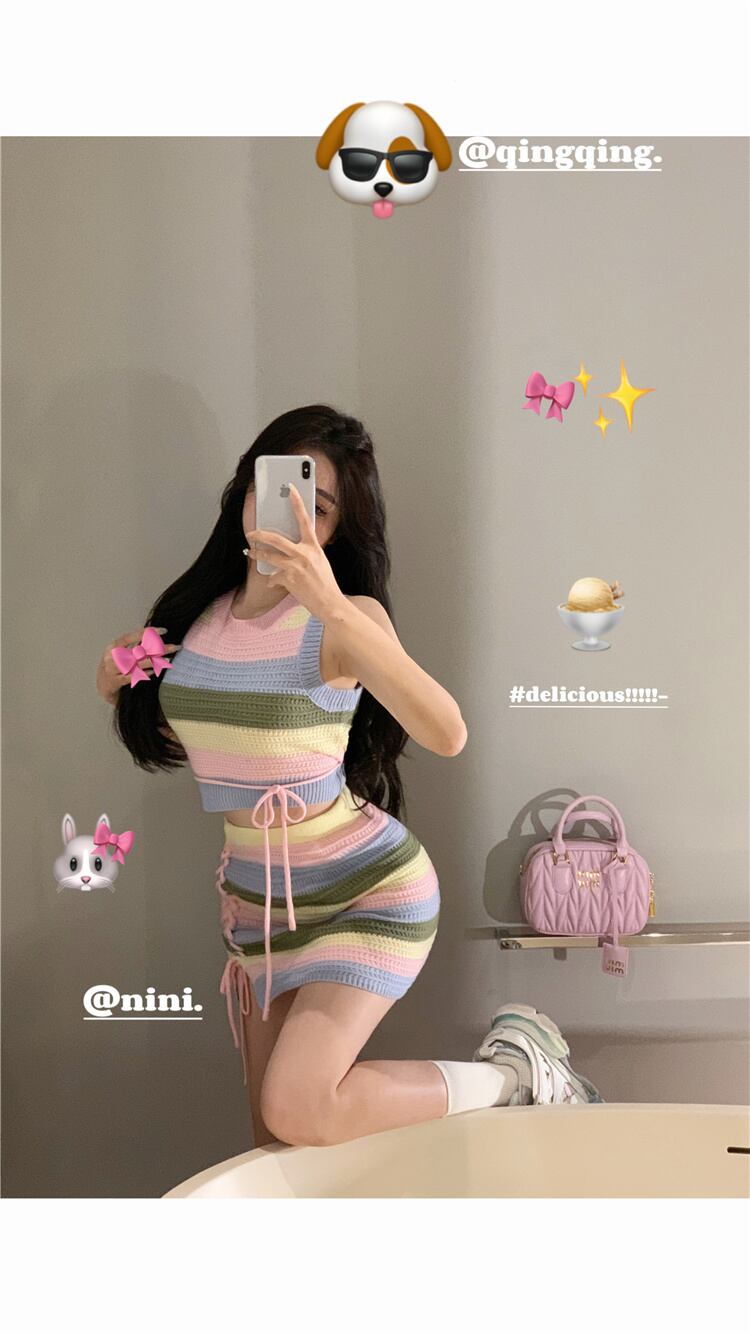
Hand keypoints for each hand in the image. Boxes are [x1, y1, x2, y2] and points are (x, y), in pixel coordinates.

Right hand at [96, 627, 181, 703]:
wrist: (102, 685)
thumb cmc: (115, 665)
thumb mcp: (120, 652)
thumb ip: (134, 645)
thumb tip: (155, 637)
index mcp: (114, 645)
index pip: (132, 636)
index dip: (147, 632)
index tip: (164, 631)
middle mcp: (113, 656)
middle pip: (139, 650)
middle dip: (159, 648)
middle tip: (175, 647)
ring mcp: (113, 669)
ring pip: (137, 664)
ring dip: (154, 661)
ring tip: (168, 659)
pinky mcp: (115, 682)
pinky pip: (132, 677)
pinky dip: (144, 674)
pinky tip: (154, 671)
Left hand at [246, 483, 346, 622]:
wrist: (329, 603)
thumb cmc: (325, 583)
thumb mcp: (320, 561)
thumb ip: (307, 551)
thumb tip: (292, 547)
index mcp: (313, 546)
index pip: (304, 519)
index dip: (297, 502)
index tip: (290, 489)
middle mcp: (304, 553)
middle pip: (276, 539)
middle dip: (260, 535)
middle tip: (251, 533)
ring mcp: (295, 566)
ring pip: (268, 556)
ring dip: (257, 554)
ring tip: (251, 552)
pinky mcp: (288, 579)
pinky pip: (273, 576)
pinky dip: (272, 580)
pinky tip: (274, 583)